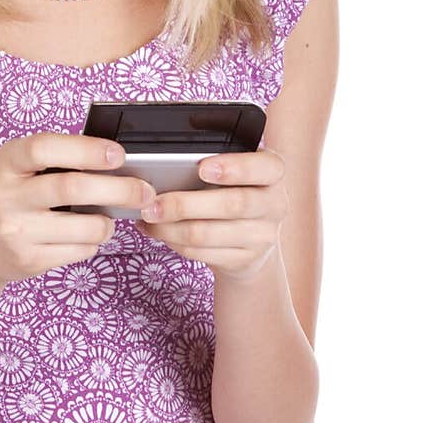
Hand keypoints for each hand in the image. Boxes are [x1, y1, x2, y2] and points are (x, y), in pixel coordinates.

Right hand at [0, 134, 155, 289]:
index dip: (86, 150)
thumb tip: (114, 161)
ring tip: (111, 218)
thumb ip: (54, 161)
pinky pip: (79, 250)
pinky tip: (87, 235)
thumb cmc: (5, 198)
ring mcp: (16, 231)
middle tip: (145, 191)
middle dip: (119, 190)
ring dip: (109, 222)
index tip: (118, 155)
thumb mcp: (16, 169)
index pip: (46, 148)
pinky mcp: (28, 260)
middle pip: (74, 189)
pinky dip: (93, 242)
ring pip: (84, 226)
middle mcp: (6, 197)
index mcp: (7, 163)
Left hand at [134, 148, 287, 283]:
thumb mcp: (238, 173)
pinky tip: (157, 231)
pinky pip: (202, 252)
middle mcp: (274, 204)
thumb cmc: (237, 190)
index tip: (202, 167)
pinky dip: (174, 242)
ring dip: (171, 227)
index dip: (234, 167)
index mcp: (273, 173)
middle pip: (230, 205)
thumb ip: (216, 163)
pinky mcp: (244, 260)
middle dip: (185, 204)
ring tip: (148, 216)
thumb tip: (167, 165)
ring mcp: (262, 236)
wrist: (254, 239)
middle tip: (153, 203)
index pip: (264, 168)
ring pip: (209, 233)